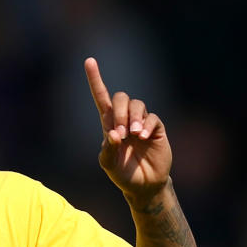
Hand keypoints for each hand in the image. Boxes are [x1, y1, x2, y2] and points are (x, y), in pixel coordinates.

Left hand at [84, 57, 171, 199]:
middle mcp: (124, 119)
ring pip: (137, 104)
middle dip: (119, 111)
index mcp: (108, 125)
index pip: (101, 97)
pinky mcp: (156, 129)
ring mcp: (141, 123)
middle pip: (120, 98)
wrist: (144, 186)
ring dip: (133, 117)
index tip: (89, 61)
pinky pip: (152, 118)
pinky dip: (147, 125)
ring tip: (134, 135)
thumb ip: (108, 149)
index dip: (96, 79)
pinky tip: (143, 137)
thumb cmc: (122, 174)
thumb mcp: (108, 164)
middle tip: (121, 132)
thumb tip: (114, 134)